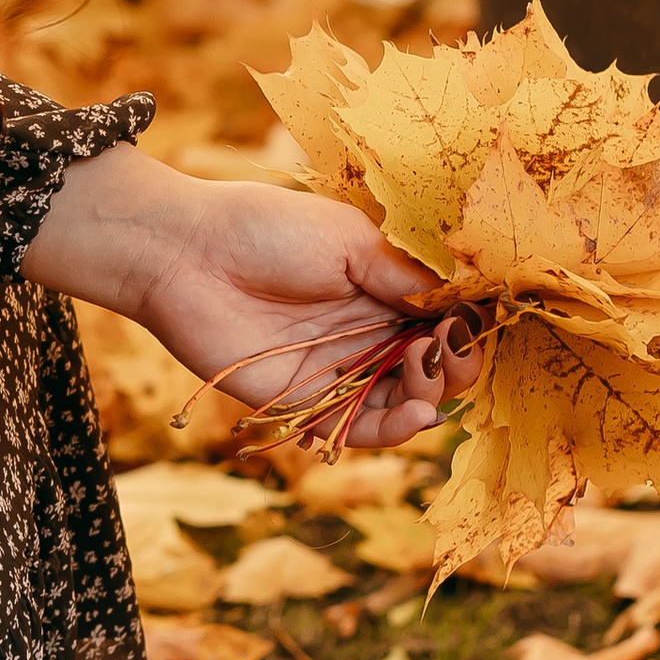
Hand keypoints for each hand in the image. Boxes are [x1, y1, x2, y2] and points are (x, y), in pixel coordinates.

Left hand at [21, 145, 482, 441]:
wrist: (186, 253)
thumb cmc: (266, 229)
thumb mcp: (350, 241)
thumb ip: (406, 278)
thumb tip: (464, 307)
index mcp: (380, 286)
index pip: (441, 320)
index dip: (463, 329)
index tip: (472, 324)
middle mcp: (365, 331)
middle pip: (430, 367)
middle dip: (451, 366)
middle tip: (447, 354)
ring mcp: (337, 368)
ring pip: (402, 402)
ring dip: (427, 400)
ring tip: (426, 384)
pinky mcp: (305, 400)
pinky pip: (358, 427)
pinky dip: (392, 429)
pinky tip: (414, 414)